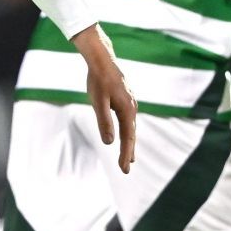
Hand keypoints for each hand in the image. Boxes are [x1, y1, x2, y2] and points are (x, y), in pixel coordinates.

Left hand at [73, 25, 137, 173]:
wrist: (102, 60)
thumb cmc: (98, 80)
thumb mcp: (98, 102)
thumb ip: (104, 121)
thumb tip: (109, 142)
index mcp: (127, 110)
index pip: (127, 138)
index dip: (125, 154)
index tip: (124, 169)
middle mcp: (132, 108)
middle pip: (131, 135)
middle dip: (128, 152)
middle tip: (126, 170)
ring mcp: (130, 103)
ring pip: (130, 128)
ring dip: (129, 143)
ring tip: (128, 157)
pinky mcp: (125, 100)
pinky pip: (128, 120)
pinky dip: (127, 131)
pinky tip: (125, 134)